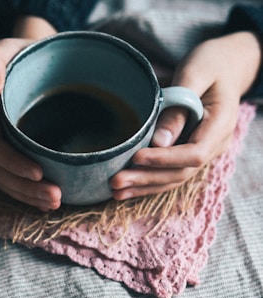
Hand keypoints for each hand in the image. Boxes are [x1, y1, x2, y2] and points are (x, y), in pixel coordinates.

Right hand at [0, 17, 61, 210]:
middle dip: (24, 187)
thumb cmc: (24, 55)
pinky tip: (45, 202)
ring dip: (28, 195)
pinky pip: (11, 180)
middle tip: (55, 196)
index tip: (39, 172)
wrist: (32, 63)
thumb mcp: (9, 49)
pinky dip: (27, 194)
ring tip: (55, 203)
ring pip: (5, 179)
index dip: (12, 162)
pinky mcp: (7, 154)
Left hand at [110, 31, 261, 199]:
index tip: (136, 157)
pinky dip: (147, 181)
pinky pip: (169, 172)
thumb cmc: (210, 63)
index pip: (193, 154)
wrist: (226, 65)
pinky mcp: (187, 152)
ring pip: (173, 178)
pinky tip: (126, 189)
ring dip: (143, 186)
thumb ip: (179, 107)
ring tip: (115, 191)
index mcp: (220, 125)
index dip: (164, 159)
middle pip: (180, 172)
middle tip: (116, 182)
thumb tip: (159, 142)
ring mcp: (202, 151)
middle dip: (147, 178)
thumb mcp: (195, 74)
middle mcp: (214, 144)